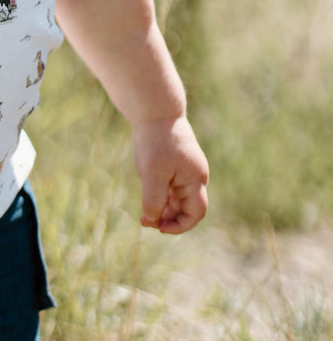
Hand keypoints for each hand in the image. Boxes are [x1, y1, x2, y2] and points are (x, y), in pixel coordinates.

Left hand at [132, 116, 208, 233]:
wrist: (155, 112)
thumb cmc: (155, 142)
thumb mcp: (152, 174)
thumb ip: (153, 199)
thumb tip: (152, 220)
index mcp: (195, 179)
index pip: (196, 213)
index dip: (180, 226)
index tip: (159, 227)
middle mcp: (195, 176)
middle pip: (187, 208)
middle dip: (168, 218)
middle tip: (144, 220)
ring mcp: (186, 170)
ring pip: (178, 199)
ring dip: (164, 208)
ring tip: (144, 212)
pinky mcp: (176, 164)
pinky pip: (172, 187)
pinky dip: (162, 196)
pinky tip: (147, 195)